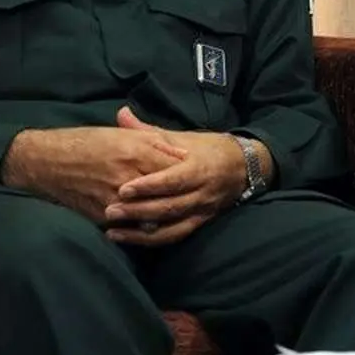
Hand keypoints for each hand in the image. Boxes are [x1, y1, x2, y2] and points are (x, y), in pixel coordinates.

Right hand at [0, 125, 187, 224]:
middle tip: (194, 196)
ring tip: (175, 212)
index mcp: (135, 153)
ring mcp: (116, 201)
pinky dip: (143, 225)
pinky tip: (152, 222)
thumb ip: (154, 141)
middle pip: (166, 194)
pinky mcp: (104, 217)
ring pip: (152, 215)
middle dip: (181, 196)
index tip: (199, 172)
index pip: (173, 166)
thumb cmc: (86, 142)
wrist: (49, 162)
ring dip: (165, 215)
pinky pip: (131, 226)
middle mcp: (129, 178)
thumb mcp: (122, 134)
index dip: (188, 170)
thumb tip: (182, 152)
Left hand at [102, 106, 247, 245]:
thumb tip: (121, 114)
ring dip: (142, 233)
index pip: (172, 179)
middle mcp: (202, 192)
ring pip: (172, 226)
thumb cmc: (207, 148)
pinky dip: (153, 240)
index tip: (124, 190)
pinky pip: (177, 235)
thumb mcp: (181, 136)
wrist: (244, 167)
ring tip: (114, 232)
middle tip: (110, 211)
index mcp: (197, 167)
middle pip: (170, 206)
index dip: (149, 186)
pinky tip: (131, 240)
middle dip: (139, 211)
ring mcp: (202, 210)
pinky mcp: (200, 223)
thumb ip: (149, 131)